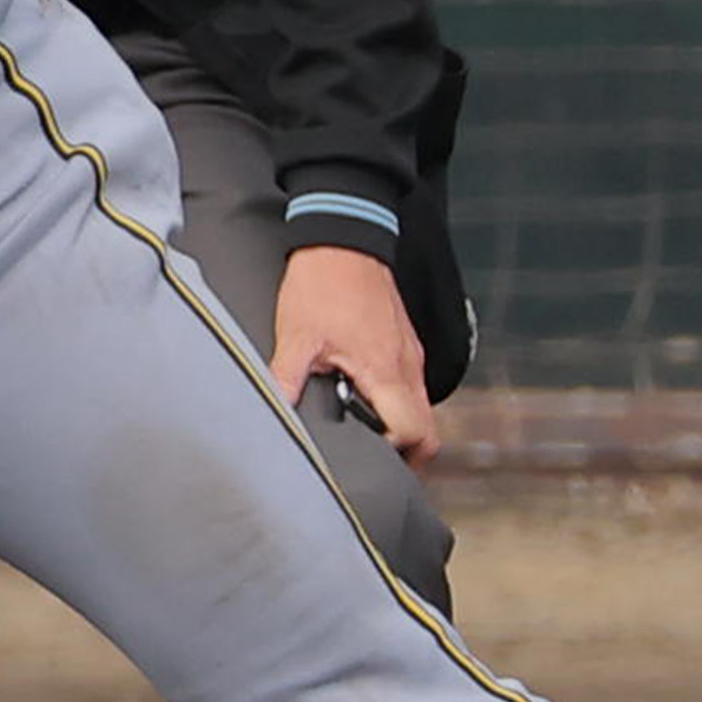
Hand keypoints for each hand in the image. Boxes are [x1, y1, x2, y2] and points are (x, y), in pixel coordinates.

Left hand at [267, 244, 436, 468]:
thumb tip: (275, 412)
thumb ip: (287, 378)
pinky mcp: (405, 342)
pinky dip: (397, 404)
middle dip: (406, 453)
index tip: (366, 457)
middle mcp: (408, 366)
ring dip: (400, 428)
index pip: (415, 434)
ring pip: (421, 408)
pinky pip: (412, 386)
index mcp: (387, 371)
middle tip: (374, 463)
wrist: (343, 237)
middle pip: (427, 430)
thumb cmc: (323, 283)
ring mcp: (411, 354)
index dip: (395, 455)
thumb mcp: (298, 335)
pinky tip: (366, 402)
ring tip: (367, 437)